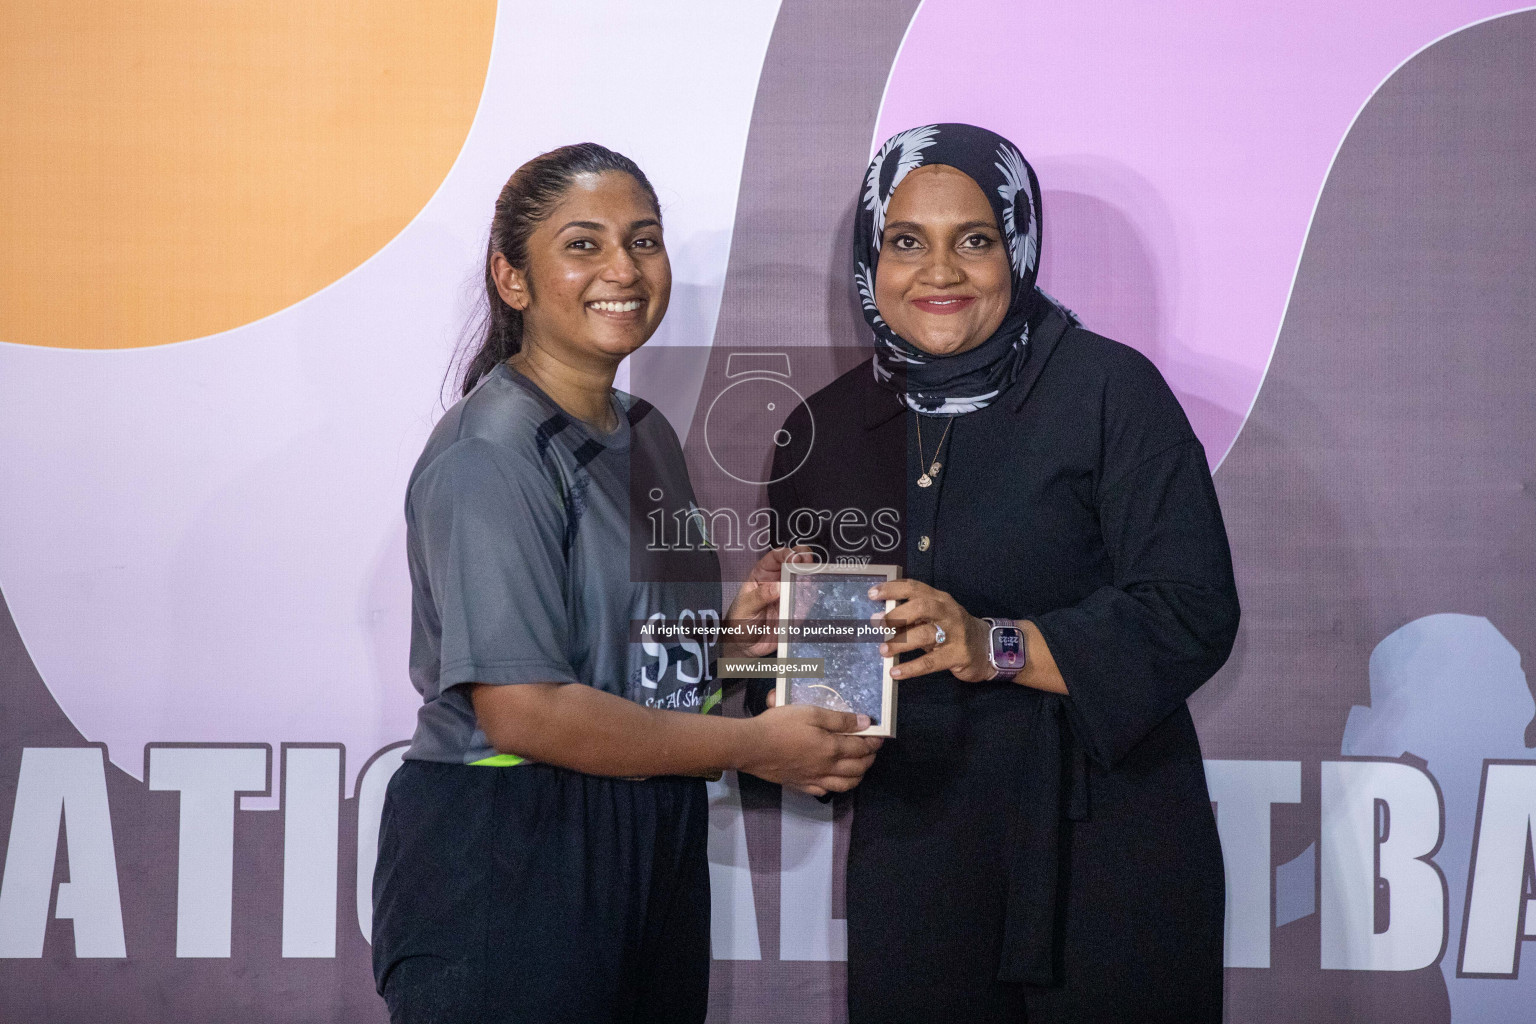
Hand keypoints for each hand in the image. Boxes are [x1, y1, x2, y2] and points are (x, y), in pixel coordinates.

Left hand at [723, 545, 814, 657]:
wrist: (745, 646)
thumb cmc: (738, 622)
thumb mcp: (745, 608)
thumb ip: (760, 597)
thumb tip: (778, 586)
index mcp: (762, 575)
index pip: (776, 557)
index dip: (788, 554)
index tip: (796, 558)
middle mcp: (778, 582)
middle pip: (794, 564)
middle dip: (805, 560)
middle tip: (810, 564)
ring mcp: (788, 595)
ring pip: (804, 580)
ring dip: (811, 578)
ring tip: (811, 583)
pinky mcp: (796, 610)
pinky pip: (807, 601)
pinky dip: (812, 598)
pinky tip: (811, 598)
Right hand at [739, 704, 882, 796]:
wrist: (751, 747)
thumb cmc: (780, 725)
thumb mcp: (811, 713)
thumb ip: (840, 720)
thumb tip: (865, 723)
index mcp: (831, 748)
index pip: (861, 748)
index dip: (873, 742)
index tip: (878, 736)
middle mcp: (827, 768)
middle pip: (857, 768)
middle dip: (869, 758)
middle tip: (872, 749)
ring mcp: (814, 779)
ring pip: (845, 784)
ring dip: (858, 776)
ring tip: (860, 766)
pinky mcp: (800, 785)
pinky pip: (825, 791)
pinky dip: (837, 787)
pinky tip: (835, 780)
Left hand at [869, 579, 994, 682]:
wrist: (987, 647)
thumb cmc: (952, 630)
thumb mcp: (934, 618)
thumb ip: (912, 616)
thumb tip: (881, 619)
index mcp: (939, 599)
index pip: (914, 588)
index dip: (892, 589)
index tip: (872, 594)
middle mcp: (947, 612)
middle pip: (921, 606)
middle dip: (897, 614)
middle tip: (877, 623)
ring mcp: (954, 633)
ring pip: (925, 634)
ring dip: (900, 641)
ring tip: (883, 649)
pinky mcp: (957, 655)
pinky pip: (930, 662)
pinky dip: (910, 668)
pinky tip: (895, 673)